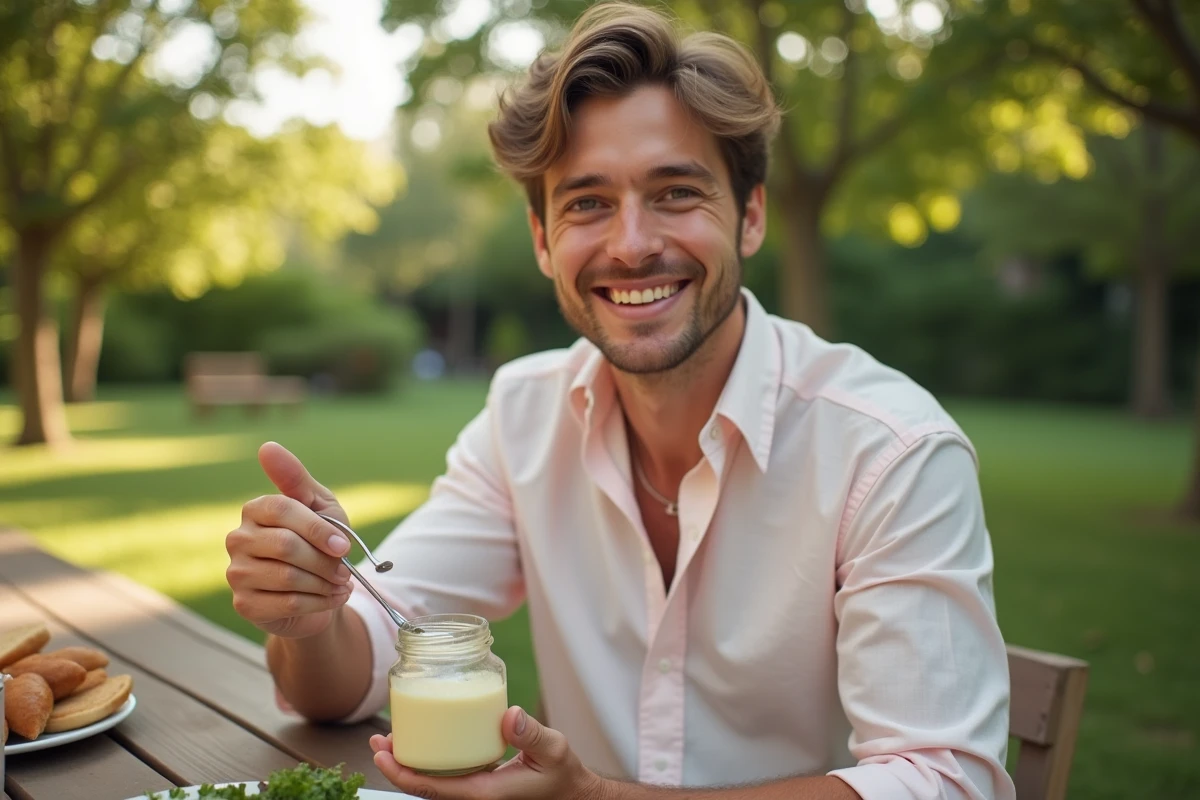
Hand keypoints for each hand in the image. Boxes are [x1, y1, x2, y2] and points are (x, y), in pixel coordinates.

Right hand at [225, 442, 354, 638]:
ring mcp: (237, 573)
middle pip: (287, 546)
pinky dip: (320, 603)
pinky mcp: (245, 604)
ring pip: (288, 577)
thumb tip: (267, 446)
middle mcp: (238, 538)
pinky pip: (288, 604)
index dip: (318, 528)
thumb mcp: (319, 507)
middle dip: (325, 560)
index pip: (283, 509)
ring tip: (339, 583)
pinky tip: (330, 598)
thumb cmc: (319, 542)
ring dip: (325, 583)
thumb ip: (296, 479)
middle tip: (344, 570)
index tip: (344, 545)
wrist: (318, 592)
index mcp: (255, 509)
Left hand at [370, 706, 607, 799]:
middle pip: (425, 788)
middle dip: (397, 767)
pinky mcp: (480, 782)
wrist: (573, 794)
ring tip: (391, 739)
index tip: (384, 755)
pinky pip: (446, 775)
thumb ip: (533, 735)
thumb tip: (509, 716)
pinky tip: (424, 741)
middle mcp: (475, 796)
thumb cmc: (563, 775)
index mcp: (485, 793)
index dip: (404, 774)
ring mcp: (476, 791)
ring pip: (433, 782)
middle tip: (378, 741)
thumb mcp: (555, 751)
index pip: (433, 789)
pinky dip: (429, 760)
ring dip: (409, 763)